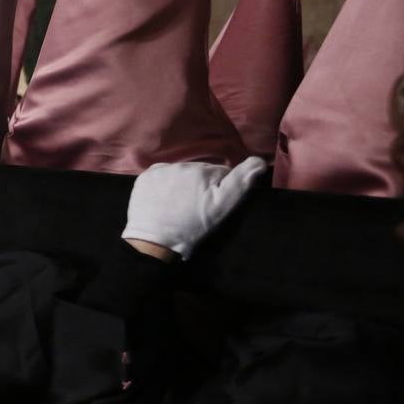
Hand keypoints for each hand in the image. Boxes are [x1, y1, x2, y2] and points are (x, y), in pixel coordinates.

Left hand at [121, 157, 267, 259]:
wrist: (154, 242)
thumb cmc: (192, 227)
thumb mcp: (222, 208)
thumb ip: (240, 183)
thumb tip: (259, 161)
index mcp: (204, 171)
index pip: (222, 173)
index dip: (221, 189)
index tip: (213, 204)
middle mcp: (182, 164)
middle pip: (201, 171)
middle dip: (202, 185)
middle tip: (196, 207)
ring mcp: (161, 169)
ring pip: (181, 172)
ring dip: (184, 184)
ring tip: (180, 205)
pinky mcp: (145, 177)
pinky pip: (162, 175)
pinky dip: (165, 184)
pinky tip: (165, 200)